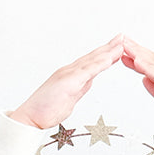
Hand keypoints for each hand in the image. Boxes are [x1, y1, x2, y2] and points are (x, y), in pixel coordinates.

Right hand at [8, 37, 125, 129]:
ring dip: (107, 51)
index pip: (92, 63)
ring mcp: (69, 75)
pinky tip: (108, 58)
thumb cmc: (45, 110)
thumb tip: (88, 83)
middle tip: (123, 38)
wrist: (30, 117)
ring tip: (121, 44)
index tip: (117, 48)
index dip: (105, 54)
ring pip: (92, 61)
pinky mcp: (68, 82)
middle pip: (94, 57)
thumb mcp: (69, 99)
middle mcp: (70, 71)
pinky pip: (87, 71)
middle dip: (109, 47)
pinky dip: (98, 64)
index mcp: (71, 76)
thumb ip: (79, 89)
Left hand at [120, 39, 153, 130]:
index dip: (139, 56)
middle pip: (152, 59)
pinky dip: (147, 67)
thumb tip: (144, 80)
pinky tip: (137, 61)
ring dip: (139, 54)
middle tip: (122, 41)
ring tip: (126, 46)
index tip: (125, 51)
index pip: (153, 64)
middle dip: (136, 49)